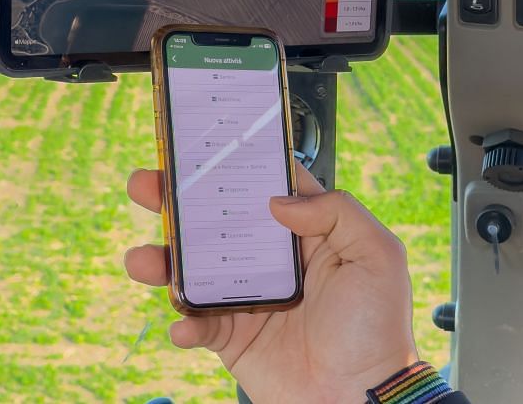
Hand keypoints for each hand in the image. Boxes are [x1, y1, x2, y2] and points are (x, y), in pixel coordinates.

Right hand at [125, 166, 418, 403]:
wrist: (362, 400)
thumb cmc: (378, 330)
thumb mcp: (378, 255)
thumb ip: (338, 211)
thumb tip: (278, 199)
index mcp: (307, 234)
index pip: (264, 187)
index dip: (234, 165)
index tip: (202, 144)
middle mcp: (271, 261)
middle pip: (215, 221)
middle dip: (176, 201)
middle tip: (148, 184)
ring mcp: (247, 299)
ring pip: (192, 270)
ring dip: (161, 260)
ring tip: (143, 259)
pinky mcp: (233, 338)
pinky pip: (195, 324)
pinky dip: (183, 324)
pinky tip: (185, 325)